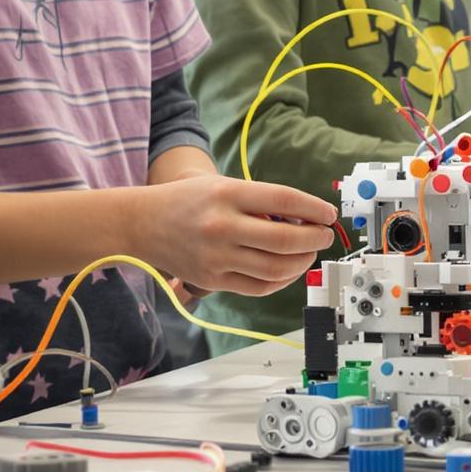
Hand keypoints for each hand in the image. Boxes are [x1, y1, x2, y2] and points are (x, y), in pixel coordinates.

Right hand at [134, 177, 336, 297]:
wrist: (142, 223)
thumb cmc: (186, 201)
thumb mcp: (222, 185)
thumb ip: (259, 201)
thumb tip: (304, 219)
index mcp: (226, 193)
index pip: (284, 200)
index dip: (314, 208)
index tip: (328, 214)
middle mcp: (222, 226)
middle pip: (286, 238)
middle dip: (315, 239)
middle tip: (324, 235)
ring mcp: (217, 257)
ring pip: (277, 267)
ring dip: (303, 261)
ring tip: (308, 252)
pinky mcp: (213, 280)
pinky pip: (260, 286)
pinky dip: (283, 280)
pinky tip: (288, 269)